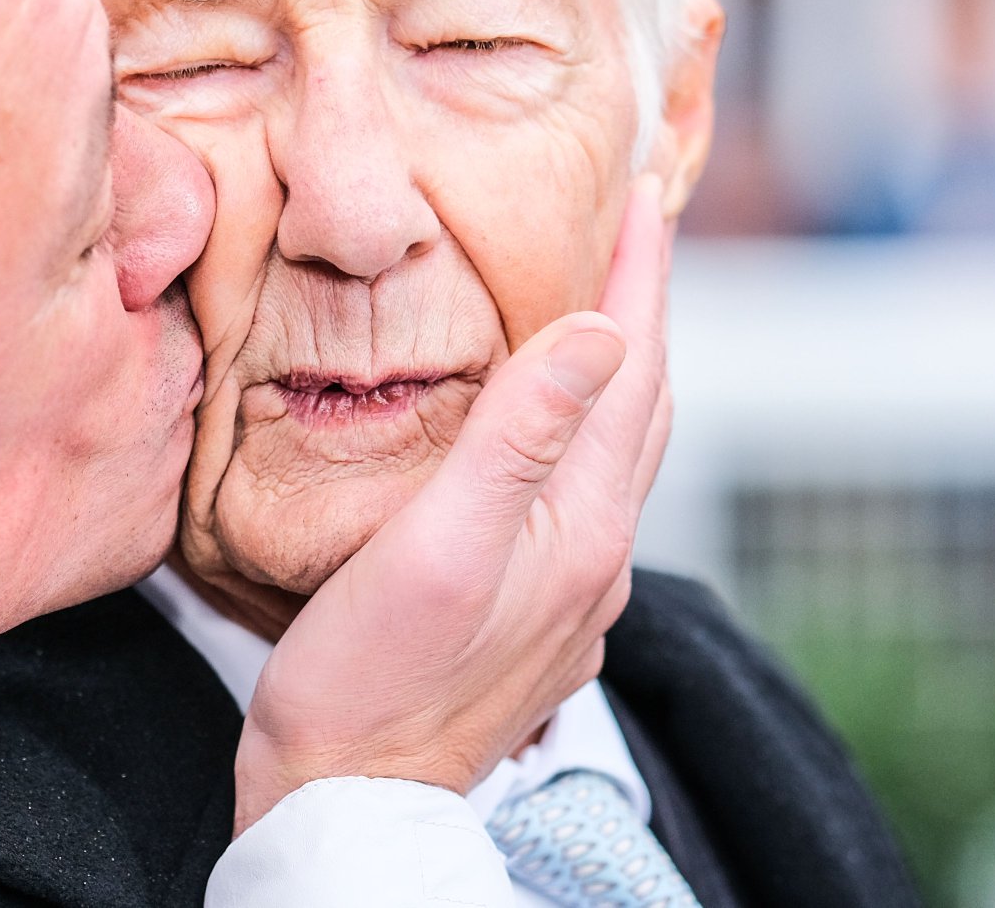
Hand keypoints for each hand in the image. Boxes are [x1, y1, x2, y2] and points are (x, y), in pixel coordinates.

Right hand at [232, 174, 672, 833]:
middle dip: (641, 311)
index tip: (647, 194)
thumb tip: (602, 330)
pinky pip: (580, 496)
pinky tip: (545, 429)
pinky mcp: (535, 618)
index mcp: (581, 525)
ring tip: (600, 310)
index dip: (640, 277)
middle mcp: (595, 558)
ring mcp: (570, 594)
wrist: (346, 799)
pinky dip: (580, 432)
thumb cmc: (368, 675)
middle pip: (639, 408)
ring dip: (617, 372)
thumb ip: (520, 434)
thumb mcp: (438, 542)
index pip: (629, 369)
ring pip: (614, 455)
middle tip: (635, 229)